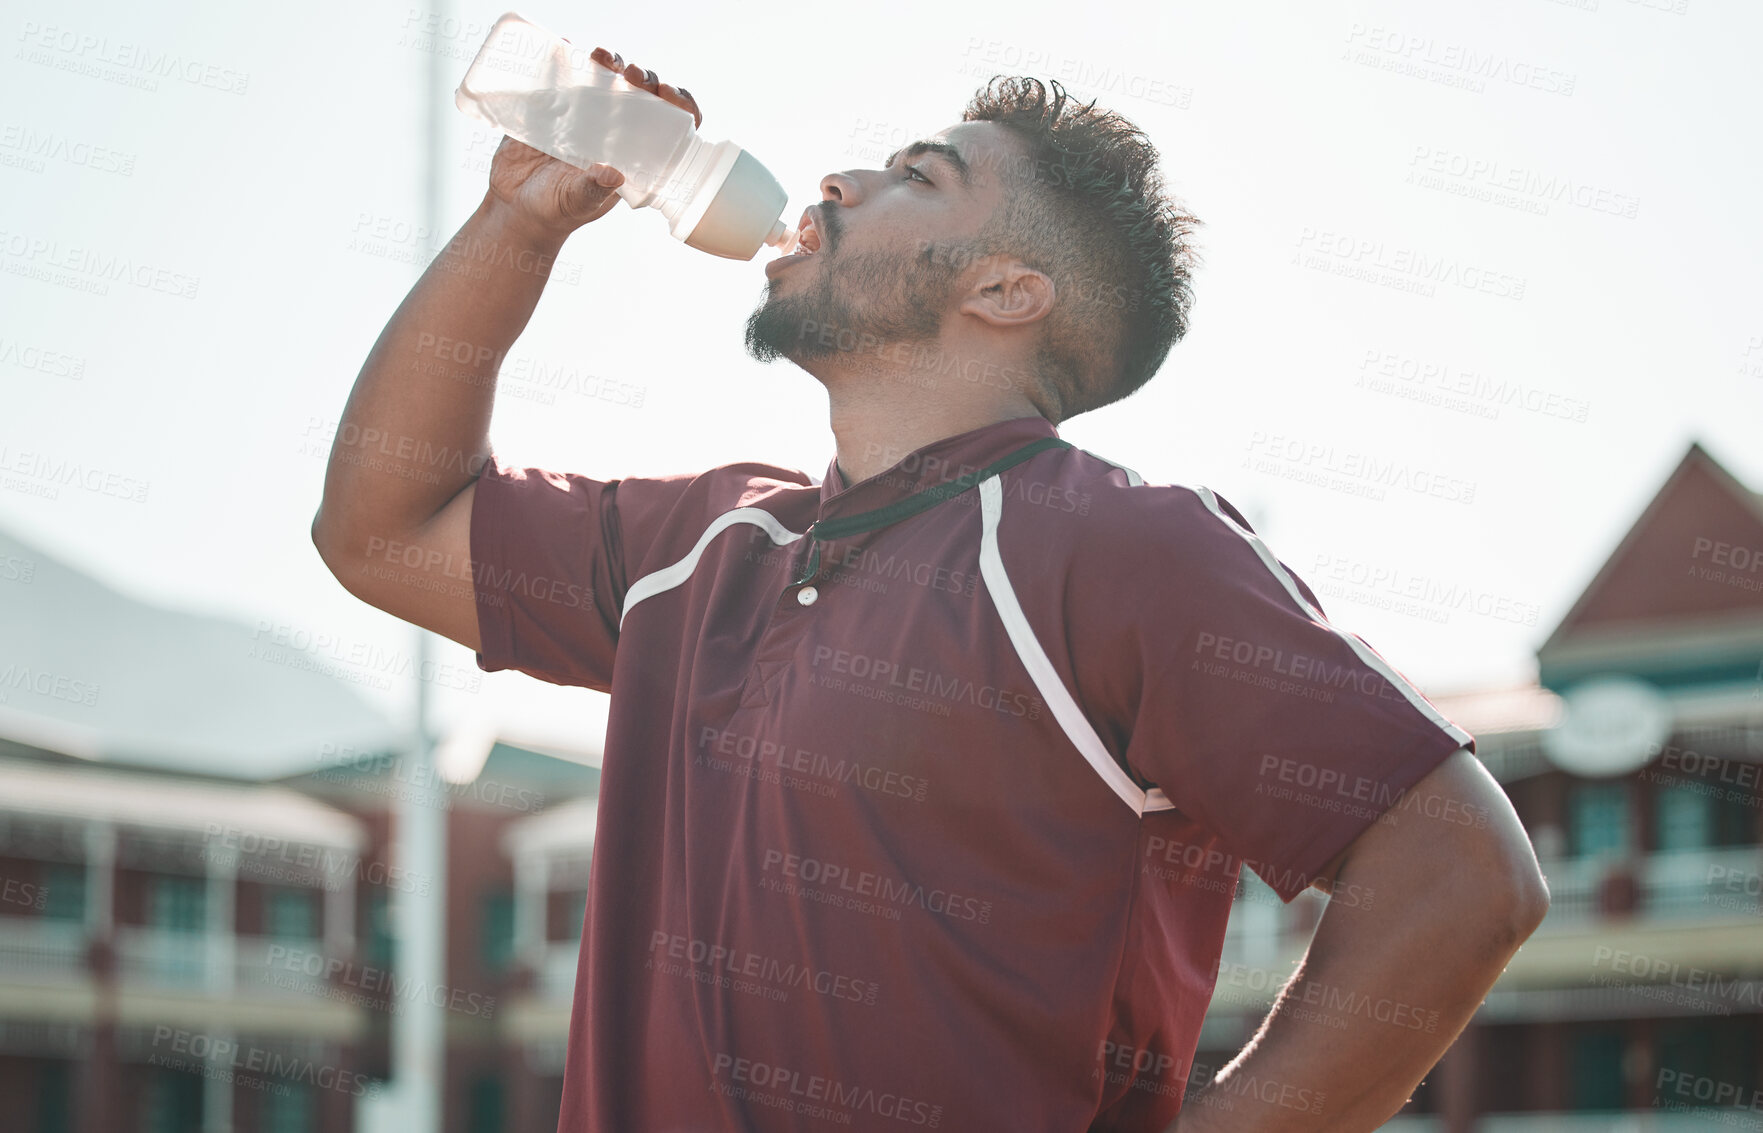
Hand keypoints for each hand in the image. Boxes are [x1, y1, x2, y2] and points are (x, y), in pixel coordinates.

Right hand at [483, 46, 703, 238]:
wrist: (515, 208)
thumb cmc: (555, 211)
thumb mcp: (577, 202)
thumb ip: (593, 189)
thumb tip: (613, 174)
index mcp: (633, 155)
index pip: (669, 125)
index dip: (677, 104)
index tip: (668, 92)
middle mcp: (615, 131)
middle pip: (642, 95)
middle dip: (643, 77)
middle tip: (632, 73)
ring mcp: (586, 117)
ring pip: (608, 80)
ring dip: (610, 63)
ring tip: (601, 56)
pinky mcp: (554, 108)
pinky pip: (566, 77)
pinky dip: (567, 59)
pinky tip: (566, 46)